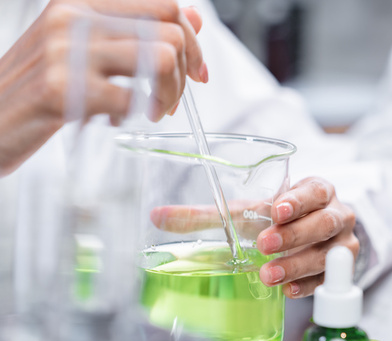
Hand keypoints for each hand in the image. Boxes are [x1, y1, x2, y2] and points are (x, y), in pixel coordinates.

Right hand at [0, 0, 205, 174]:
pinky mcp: (61, 88)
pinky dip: (133, 114)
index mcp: (80, 0)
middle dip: (184, 76)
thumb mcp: (84, 47)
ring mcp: (66, 50)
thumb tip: (193, 18)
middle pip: (171, 33)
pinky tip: (111, 119)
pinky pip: (132, 98)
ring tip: (149, 111)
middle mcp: (73, 16)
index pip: (164, 6)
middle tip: (168, 101)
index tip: (197, 74)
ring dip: (167, 95)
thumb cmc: (34, 85)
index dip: (193, 42)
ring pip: (163, 59)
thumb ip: (136, 30)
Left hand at [148, 177, 359, 298]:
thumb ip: (206, 215)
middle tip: (265, 245)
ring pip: (329, 253)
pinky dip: (308, 286)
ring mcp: (344, 244)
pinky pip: (328, 279)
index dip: (298, 200)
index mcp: (318, 191)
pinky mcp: (342, 271)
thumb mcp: (246, 212)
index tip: (276, 209)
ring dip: (298, 264)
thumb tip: (157, 216)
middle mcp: (338, 214)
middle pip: (324, 222)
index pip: (315, 190)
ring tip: (269, 275)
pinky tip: (287, 291)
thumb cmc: (278, 219)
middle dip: (294, 234)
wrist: (311, 236)